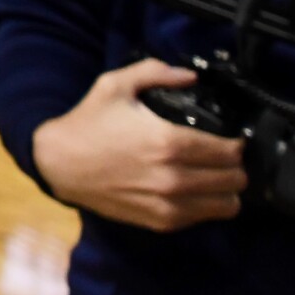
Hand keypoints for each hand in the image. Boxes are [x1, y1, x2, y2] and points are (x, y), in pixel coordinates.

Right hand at [33, 59, 245, 230]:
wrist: (58, 163)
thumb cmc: (88, 123)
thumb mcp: (114, 86)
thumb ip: (154, 72)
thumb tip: (189, 75)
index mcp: (169, 142)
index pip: (230, 152)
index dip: (236, 144)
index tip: (229, 139)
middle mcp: (174, 177)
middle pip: (235, 179)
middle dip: (234, 167)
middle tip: (221, 158)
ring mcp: (168, 204)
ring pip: (228, 205)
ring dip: (226, 190)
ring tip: (214, 178)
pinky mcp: (160, 221)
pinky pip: (204, 218)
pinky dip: (207, 205)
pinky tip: (194, 192)